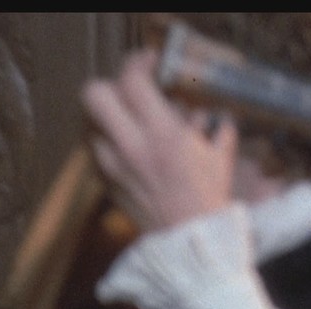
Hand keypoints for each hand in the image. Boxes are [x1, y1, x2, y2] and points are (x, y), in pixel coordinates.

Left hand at [81, 49, 238, 232]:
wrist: (192, 243)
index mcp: (162, 133)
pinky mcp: (106, 183)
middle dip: (111, 86)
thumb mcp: (220, 156)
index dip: (139, 63)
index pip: (133, 79)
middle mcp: (131, 145)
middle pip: (94, 93)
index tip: (150, 63)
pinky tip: (128, 150)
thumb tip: (199, 112)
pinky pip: (95, 150)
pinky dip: (108, 143)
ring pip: (90, 122)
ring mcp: (113, 165)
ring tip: (128, 122)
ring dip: (107, 116)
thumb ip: (212, 126)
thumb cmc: (210, 200)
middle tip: (130, 92)